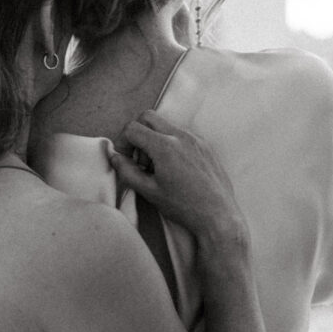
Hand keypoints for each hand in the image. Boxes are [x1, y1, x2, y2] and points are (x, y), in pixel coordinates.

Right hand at [111, 111, 249, 247]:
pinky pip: (182, 134)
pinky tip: (174, 168)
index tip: (125, 159)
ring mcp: (196, 138)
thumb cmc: (184, 206)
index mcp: (164, 146)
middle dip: (137, 133)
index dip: (122, 142)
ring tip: (157, 167)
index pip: (133, 128)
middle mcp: (181, 136)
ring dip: (154, 139)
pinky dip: (170, 143)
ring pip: (166, 125)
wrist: (217, 215)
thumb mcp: (149, 191)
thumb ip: (127, 171)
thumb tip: (115, 157)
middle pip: (148, 117)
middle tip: (139, 159)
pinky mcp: (205, 145)